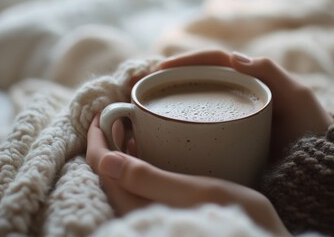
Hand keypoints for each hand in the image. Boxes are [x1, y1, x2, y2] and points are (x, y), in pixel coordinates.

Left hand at [86, 114, 290, 235]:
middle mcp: (140, 214)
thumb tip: (104, 160)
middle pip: (109, 174)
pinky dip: (138, 164)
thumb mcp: (195, 193)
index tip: (101, 115)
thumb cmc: (236, 217)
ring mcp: (153, 213)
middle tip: (116, 116)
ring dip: (122, 152)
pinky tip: (149, 151)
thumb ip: (148, 180)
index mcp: (140, 209)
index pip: (103, 170)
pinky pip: (139, 186)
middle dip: (107, 143)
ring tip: (129, 127)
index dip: (97, 140)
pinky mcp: (165, 212)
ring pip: (124, 180)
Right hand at [158, 49, 332, 164]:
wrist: (318, 166)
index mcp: (249, 79)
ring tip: (145, 107)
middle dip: (169, 80)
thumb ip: (272, 74)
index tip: (160, 71)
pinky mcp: (225, 139)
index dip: (184, 62)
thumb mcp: (299, 98)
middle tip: (144, 89)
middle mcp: (236, 96)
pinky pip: (198, 128)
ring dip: (168, 101)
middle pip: (197, 81)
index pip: (212, 63)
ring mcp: (229, 117)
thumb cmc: (312, 130)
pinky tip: (162, 133)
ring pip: (194, 103)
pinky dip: (178, 126)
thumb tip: (234, 57)